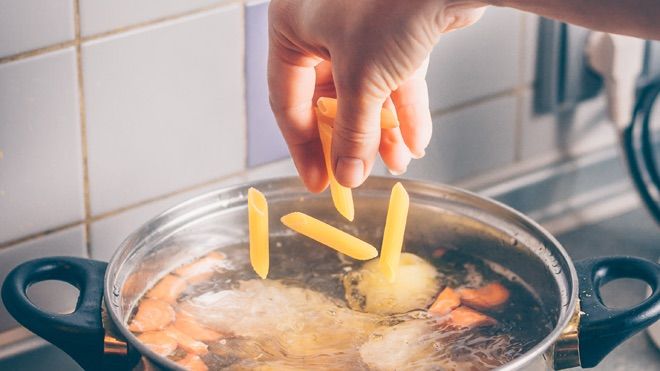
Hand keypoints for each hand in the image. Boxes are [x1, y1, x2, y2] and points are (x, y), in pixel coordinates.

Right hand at [268, 0, 485, 190]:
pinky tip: (416, 141)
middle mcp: (321, 25)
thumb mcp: (362, 79)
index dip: (303, 147)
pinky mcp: (397, 29)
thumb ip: (351, 133)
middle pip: (329, 99)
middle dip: (351, 138)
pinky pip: (393, 77)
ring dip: (381, 130)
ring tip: (397, 162)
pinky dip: (404, 109)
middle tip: (358, 175)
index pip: (287, 101)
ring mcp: (361, 26)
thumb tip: (346, 177)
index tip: (318, 182)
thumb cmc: (391, 5)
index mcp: (291, 28)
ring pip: (365, 91)